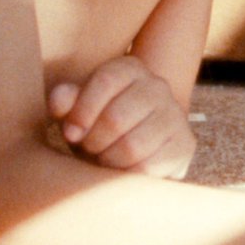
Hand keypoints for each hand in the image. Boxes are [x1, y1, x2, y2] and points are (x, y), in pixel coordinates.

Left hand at [48, 56, 196, 178]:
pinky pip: (148, 167)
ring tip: (105, 158)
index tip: (70, 133)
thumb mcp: (77, 112)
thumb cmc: (97, 125)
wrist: (136, 145)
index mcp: (130, 69)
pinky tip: (124, 169)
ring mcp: (175, 114)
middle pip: (116, 118)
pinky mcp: (185, 144)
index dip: (81, 112)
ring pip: (131, 146)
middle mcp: (157, 85)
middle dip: (93, 142)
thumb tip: (59, 100)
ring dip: (109, 160)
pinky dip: (128, 174)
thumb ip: (66, 102)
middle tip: (89, 148)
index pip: (105, 81)